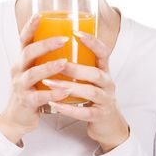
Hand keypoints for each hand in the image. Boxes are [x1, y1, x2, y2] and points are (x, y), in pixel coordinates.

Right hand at [0, 15, 71, 144]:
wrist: (17, 118)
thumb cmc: (31, 89)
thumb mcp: (35, 70)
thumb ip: (46, 58)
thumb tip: (69, 40)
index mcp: (22, 60)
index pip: (24, 39)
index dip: (30, 26)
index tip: (40, 14)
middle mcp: (19, 70)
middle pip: (27, 52)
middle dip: (45, 45)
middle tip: (63, 39)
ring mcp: (20, 86)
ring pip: (32, 74)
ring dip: (48, 67)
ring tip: (64, 62)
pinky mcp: (26, 102)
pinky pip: (38, 97)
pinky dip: (52, 94)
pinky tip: (64, 91)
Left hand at [44, 31, 128, 152]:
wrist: (108, 122)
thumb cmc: (94, 94)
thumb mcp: (91, 76)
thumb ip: (79, 63)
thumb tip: (55, 44)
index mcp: (105, 70)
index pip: (103, 52)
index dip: (92, 42)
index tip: (76, 32)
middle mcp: (107, 83)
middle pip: (95, 73)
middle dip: (74, 68)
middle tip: (54, 64)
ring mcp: (105, 100)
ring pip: (90, 92)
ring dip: (68, 87)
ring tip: (48, 83)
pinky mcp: (100, 116)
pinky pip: (84, 112)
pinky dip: (68, 108)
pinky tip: (53, 103)